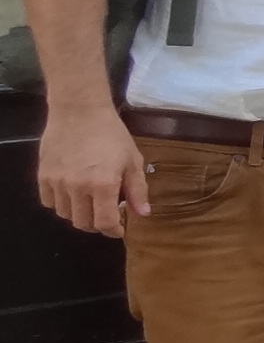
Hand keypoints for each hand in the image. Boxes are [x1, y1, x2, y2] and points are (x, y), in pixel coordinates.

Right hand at [37, 104, 148, 236]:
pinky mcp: (43, 176)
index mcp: (103, 185)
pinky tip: (72, 195)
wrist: (79, 111)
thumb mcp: (133, 160)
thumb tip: (142, 214)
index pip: (104, 223)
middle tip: (106, 216)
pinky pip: (49, 202)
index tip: (119, 229)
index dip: (113, 231)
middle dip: (97, 224)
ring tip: (90, 203)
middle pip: (83, 223)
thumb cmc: (111, 134)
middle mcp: (77, 187)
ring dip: (79, 214)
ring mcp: (57, 182)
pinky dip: (61, 204)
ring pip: (65, 214)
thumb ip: (138, 190)